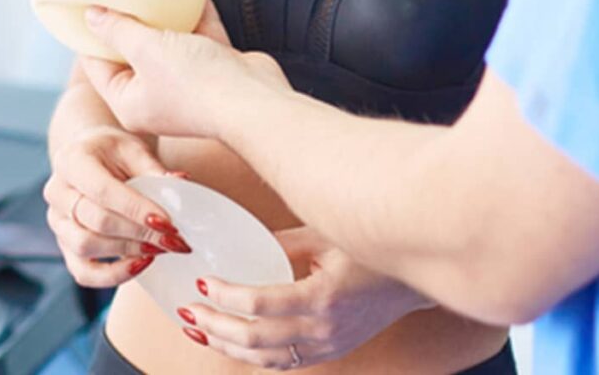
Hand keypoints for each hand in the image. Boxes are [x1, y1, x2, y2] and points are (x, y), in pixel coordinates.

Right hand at [43, 124, 193, 286]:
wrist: (90, 155)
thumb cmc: (115, 151)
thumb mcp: (134, 148)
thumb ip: (154, 168)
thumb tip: (181, 182)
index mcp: (72, 161)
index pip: (103, 191)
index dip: (136, 209)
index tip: (168, 222)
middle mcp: (57, 192)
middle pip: (96, 221)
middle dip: (139, 233)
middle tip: (173, 238)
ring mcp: (57, 221)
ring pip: (86, 247)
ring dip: (128, 251)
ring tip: (160, 247)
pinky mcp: (64, 245)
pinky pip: (83, 271)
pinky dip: (112, 275)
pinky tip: (141, 264)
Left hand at [80, 0, 288, 138]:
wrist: (254, 100)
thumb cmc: (197, 86)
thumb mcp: (145, 50)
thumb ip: (118, 29)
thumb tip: (92, 15)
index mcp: (131, 103)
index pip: (99, 67)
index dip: (92, 37)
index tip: (88, 7)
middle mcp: (158, 96)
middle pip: (135, 54)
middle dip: (131, 23)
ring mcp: (189, 83)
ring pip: (171, 45)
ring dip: (166, 18)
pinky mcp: (216, 69)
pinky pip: (201, 38)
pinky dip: (198, 16)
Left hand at [176, 227, 433, 369]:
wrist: (411, 281)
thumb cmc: (371, 250)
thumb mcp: (326, 236)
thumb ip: (282, 244)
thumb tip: (240, 244)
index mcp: (323, 296)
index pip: (261, 303)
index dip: (227, 295)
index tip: (203, 282)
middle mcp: (323, 329)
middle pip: (254, 338)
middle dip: (214, 325)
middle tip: (187, 310)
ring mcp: (327, 346)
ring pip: (263, 358)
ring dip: (225, 346)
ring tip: (198, 329)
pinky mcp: (329, 352)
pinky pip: (282, 363)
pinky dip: (252, 355)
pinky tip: (232, 342)